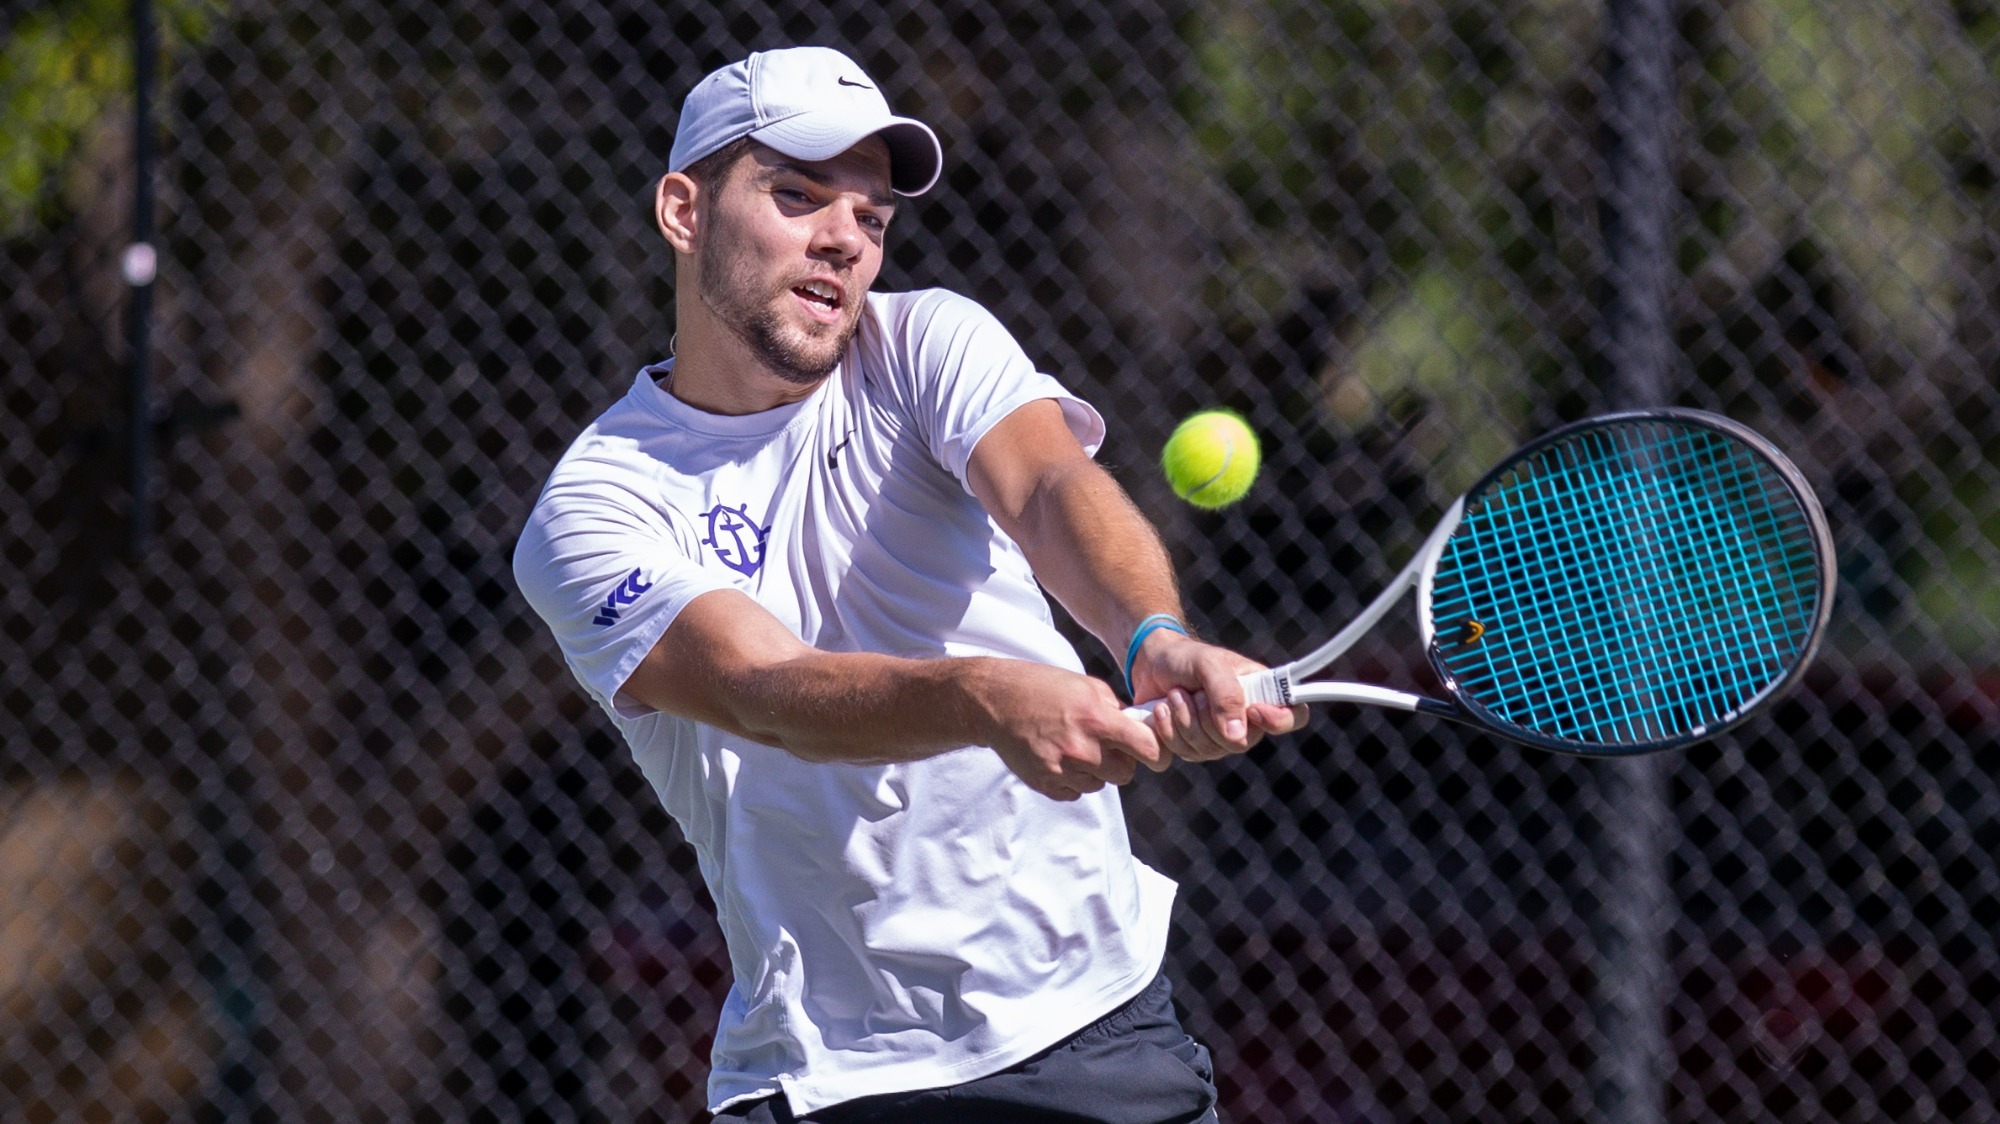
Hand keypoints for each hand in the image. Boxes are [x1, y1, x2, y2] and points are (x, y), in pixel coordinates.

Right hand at [965, 659, 1165, 800]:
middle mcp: (1083, 750)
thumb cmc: (1042, 687)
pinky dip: (1074, 780)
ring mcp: (1063, 771)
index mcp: (1097, 720)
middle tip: (1104, 743)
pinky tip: (1059, 757)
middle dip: (1121, 760)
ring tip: (1074, 745)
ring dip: (1095, 770)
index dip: (1157, 752)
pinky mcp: (1046, 785)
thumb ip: (1116, 709)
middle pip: (1126, 774)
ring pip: (1100, 784)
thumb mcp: (1086, 685)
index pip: (1148, 750)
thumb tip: (1138, 729)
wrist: (996, 702)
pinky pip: (1076, 792)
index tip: (1155, 753)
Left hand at [1128, 631, 1307, 761]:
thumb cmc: (1186, 658)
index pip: (1293, 716)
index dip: (1279, 720)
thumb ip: (1225, 695)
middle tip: (1192, 691)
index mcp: (1262, 692)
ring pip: (1210, 750)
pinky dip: (1169, 731)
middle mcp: (1247, 719)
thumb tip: (1237, 735)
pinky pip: (1187, 754)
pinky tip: (1163, 710)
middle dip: (1207, 717)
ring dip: (1184, 720)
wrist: (1151, 664)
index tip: (1253, 710)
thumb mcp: (1207, 664)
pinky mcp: (1196, 747)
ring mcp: (1221, 737)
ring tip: (1175, 695)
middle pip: (1241, 742)